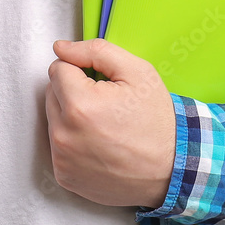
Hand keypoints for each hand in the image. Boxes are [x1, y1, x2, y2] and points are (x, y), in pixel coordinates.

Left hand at [45, 38, 174, 208]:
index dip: (81, 70)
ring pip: (53, 117)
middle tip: (104, 103)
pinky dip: (73, 139)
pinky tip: (98, 142)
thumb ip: (94, 51)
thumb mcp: (136, 71)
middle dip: (73, 90)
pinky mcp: (65, 176)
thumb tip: (60, 48)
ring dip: (71, 114)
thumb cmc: (156, 120)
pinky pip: (58, 144)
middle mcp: (65, 136)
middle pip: (52, 93)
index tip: (101, 83)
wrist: (172, 168)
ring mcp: (63, 160)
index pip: (58, 68)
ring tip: (102, 123)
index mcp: (80, 105)